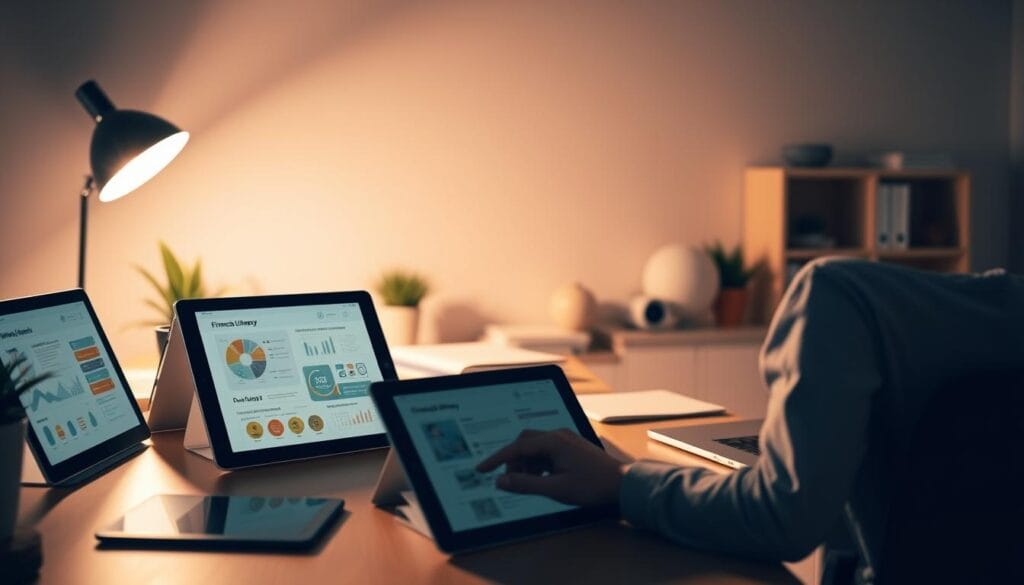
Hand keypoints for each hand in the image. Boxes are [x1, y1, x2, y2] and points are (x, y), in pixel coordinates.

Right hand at [476, 429, 627, 506]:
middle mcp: (558, 435)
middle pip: (524, 442)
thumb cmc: (593, 486)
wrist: (623, 484)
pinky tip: (542, 479)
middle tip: (510, 481)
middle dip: (513, 461)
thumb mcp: (556, 488)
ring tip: (529, 483)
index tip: (482, 469)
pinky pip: (546, 451)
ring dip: (526, 464)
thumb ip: (526, 484)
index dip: (497, 459)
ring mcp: (565, 440)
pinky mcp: (570, 447)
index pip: (516, 447)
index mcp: (553, 441)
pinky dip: (538, 464)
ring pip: (534, 447)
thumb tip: (501, 481)